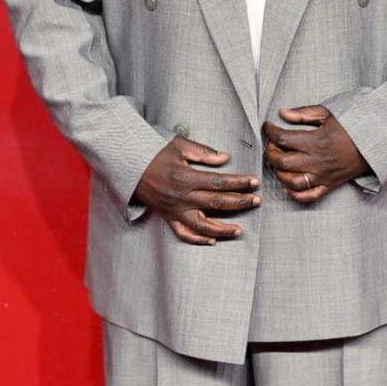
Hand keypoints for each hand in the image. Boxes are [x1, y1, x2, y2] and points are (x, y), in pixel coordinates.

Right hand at [133, 136, 260, 244]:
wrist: (130, 167)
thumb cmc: (155, 154)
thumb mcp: (179, 145)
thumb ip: (203, 152)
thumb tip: (225, 158)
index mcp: (186, 178)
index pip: (219, 182)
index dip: (239, 183)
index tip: (254, 182)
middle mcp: (182, 197)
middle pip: (217, 203)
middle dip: (240, 202)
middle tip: (256, 201)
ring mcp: (175, 210)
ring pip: (202, 225)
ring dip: (223, 229)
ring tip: (239, 230)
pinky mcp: (168, 218)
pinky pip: (184, 234)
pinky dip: (198, 239)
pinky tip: (213, 239)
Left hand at [261, 104, 371, 203]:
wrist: (375, 142)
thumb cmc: (353, 126)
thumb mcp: (328, 113)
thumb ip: (303, 114)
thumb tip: (282, 113)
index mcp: (316, 141)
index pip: (282, 138)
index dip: (270, 131)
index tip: (268, 126)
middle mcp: (317, 161)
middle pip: (282, 162)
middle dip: (271, 153)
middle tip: (272, 145)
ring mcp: (323, 175)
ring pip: (291, 182)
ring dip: (280, 174)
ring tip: (280, 163)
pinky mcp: (329, 185)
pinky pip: (308, 197)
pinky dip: (295, 194)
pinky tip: (289, 184)